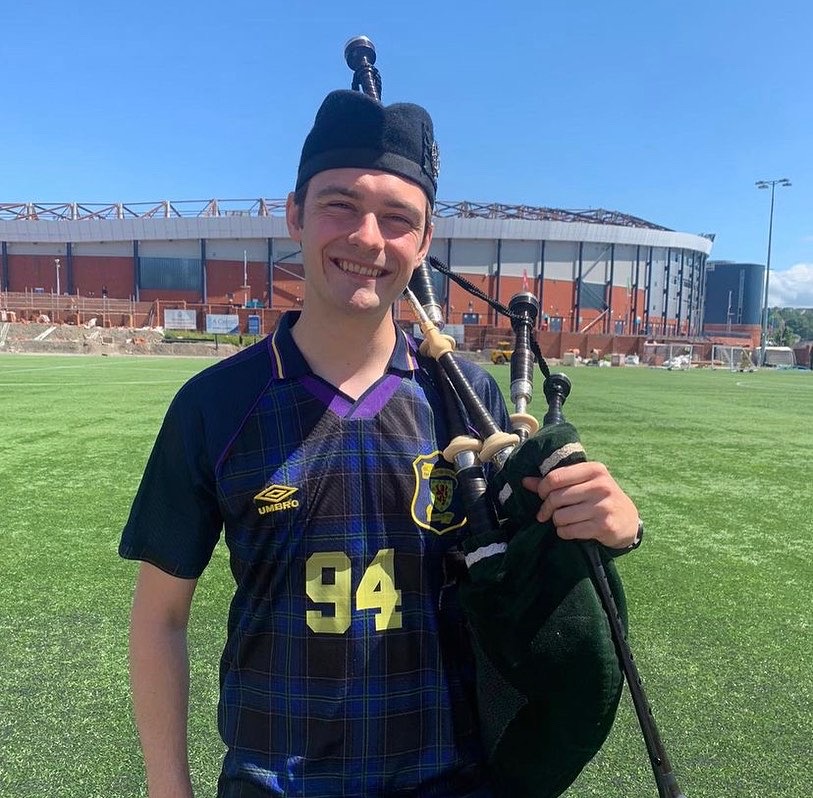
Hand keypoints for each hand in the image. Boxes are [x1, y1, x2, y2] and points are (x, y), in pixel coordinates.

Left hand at [522, 461, 638, 548]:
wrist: (628, 520)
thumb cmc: (599, 498)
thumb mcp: (583, 484)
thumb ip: (554, 481)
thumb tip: (524, 481)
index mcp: (594, 470)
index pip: (555, 477)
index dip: (543, 488)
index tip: (542, 495)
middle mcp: (601, 485)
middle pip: (555, 498)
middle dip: (547, 508)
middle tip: (547, 513)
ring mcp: (603, 506)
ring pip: (560, 516)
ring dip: (557, 522)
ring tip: (564, 521)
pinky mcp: (604, 525)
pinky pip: (569, 531)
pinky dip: (564, 532)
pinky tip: (572, 530)